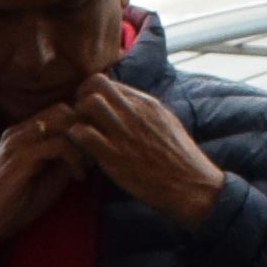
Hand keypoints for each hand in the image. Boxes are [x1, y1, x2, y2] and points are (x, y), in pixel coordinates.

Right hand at [0, 113, 81, 262]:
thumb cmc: (17, 204)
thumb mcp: (49, 177)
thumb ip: (67, 158)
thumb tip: (93, 146)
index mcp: (23, 133)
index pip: (59, 111)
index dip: (80, 127)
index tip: (92, 152)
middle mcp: (19, 130)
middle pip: (62, 110)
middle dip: (84, 131)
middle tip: (93, 156)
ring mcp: (18, 141)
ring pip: (62, 122)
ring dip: (81, 143)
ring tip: (85, 168)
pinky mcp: (21, 157)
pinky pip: (58, 144)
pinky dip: (75, 158)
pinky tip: (78, 177)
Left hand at [43, 74, 227, 226]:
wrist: (191, 185)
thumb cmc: (179, 160)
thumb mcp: (167, 124)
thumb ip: (146, 112)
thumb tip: (131, 107)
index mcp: (147, 103)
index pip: (110, 82)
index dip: (94, 94)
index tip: (92, 112)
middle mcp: (134, 112)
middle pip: (95, 83)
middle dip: (80, 97)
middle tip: (81, 119)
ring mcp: (124, 132)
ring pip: (87, 103)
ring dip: (77, 117)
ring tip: (81, 137)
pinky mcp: (114, 155)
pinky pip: (82, 134)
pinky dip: (75, 140)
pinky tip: (83, 154)